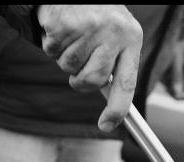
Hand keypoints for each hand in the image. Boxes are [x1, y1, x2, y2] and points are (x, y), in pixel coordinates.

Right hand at [37, 5, 142, 131]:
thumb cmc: (99, 14)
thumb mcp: (117, 35)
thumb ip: (117, 66)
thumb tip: (114, 107)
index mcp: (132, 37)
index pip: (127, 83)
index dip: (117, 109)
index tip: (107, 125)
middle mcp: (112, 33)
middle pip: (93, 80)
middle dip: (81, 81)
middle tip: (79, 66)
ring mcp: (87, 27)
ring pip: (70, 68)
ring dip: (66, 59)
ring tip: (73, 37)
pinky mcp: (63, 24)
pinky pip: (52, 52)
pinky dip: (52, 46)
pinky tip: (60, 28)